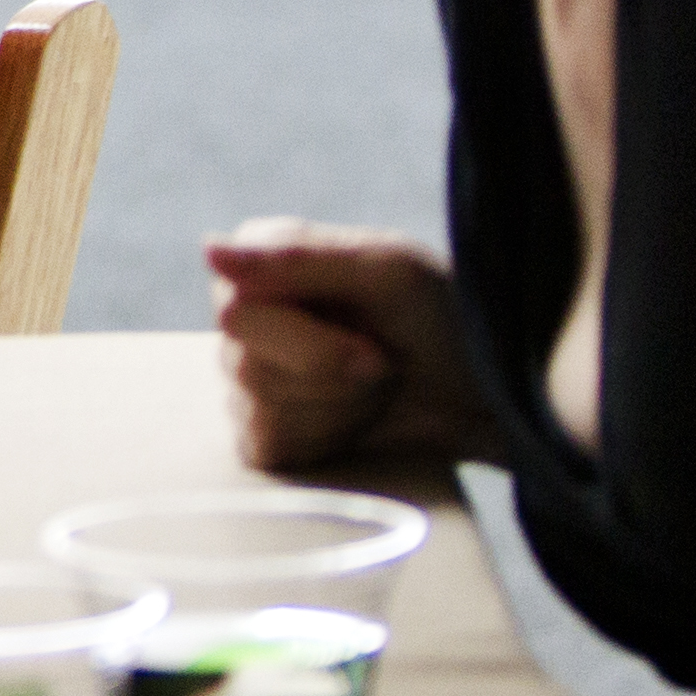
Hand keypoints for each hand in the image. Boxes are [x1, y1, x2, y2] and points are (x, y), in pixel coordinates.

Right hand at [203, 218, 492, 472]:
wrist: (487, 395)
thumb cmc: (445, 318)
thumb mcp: (389, 272)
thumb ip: (298, 257)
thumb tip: (208, 249)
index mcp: (263, 258)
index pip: (236, 308)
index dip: (308, 338)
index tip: (371, 341)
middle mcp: (245, 312)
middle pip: (246, 364)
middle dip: (329, 376)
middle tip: (381, 363)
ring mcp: (249, 374)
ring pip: (259, 406)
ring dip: (337, 406)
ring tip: (373, 385)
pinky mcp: (265, 430)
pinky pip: (267, 446)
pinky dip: (326, 438)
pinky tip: (355, 418)